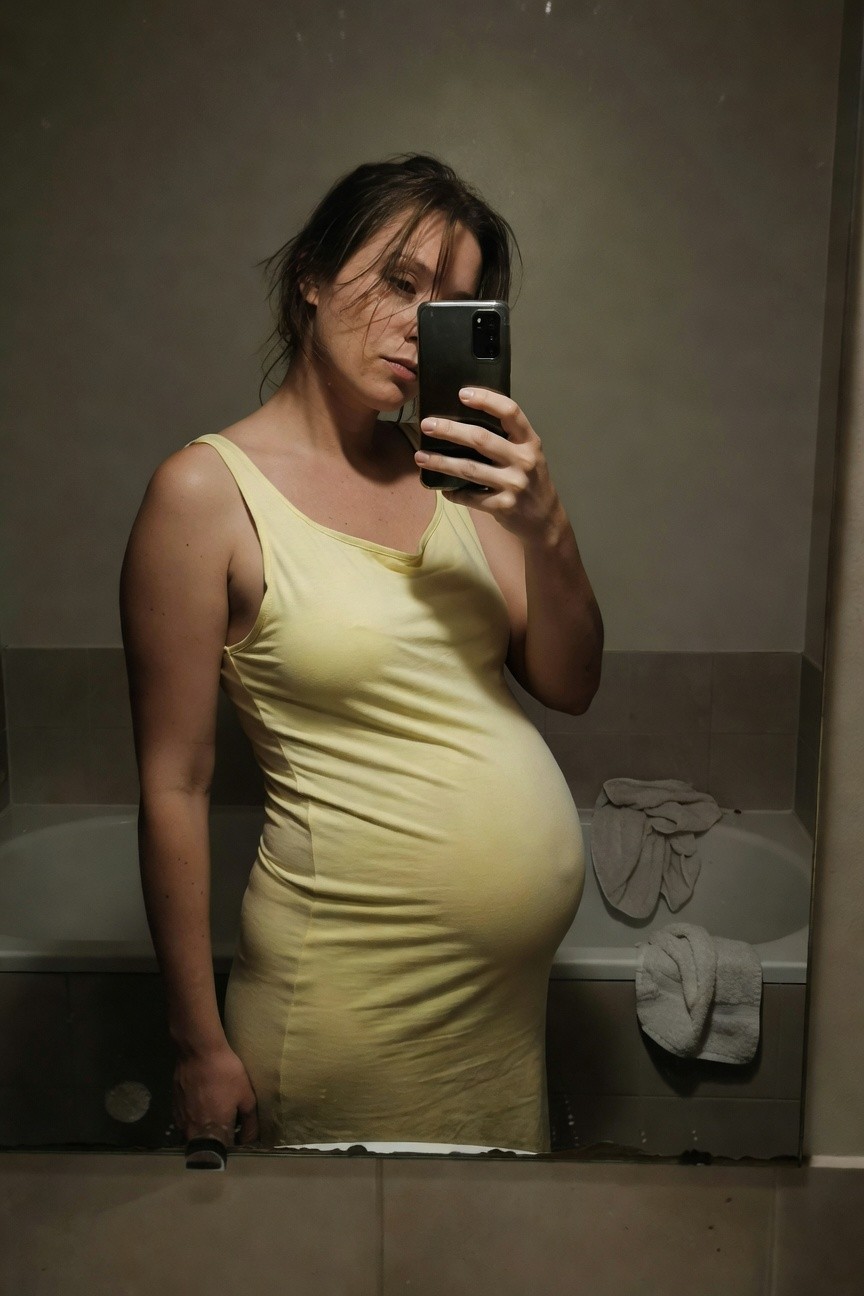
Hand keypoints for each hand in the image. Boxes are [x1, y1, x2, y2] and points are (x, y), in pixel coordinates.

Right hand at [173, 1040, 259, 1146]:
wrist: (198, 1052)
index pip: (224, 1151)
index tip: (240, 1134)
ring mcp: (181, 1122)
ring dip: (205, 1130)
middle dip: (218, 1139)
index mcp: (214, 1133)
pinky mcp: (174, 1109)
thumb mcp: (246, 1096)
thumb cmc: (226, 1074)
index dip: (234, 1144)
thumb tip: (250, 1139)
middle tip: (228, 1122)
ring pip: (194, 1135)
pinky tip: (202, 1104)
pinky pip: (186, 1123)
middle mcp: (194, 1133)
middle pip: (207, 1146)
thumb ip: (250, 1122)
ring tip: (215, 1112)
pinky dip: (195, 1119)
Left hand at [416, 387, 563, 542]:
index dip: (486, 400)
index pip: (510, 412)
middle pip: (481, 439)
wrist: (545, 519)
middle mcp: (523, 460)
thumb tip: (465, 418)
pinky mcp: (503, 506)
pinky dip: (453, 493)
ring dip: (441, 462)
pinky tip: (441, 488)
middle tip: (426, 425)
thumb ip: (507, 438)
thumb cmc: (531, 480)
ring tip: (420, 457)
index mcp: (529, 441)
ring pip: (469, 469)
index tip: (462, 394)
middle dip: (450, 430)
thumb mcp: (527, 454)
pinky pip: (470, 497)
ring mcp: (513, 484)